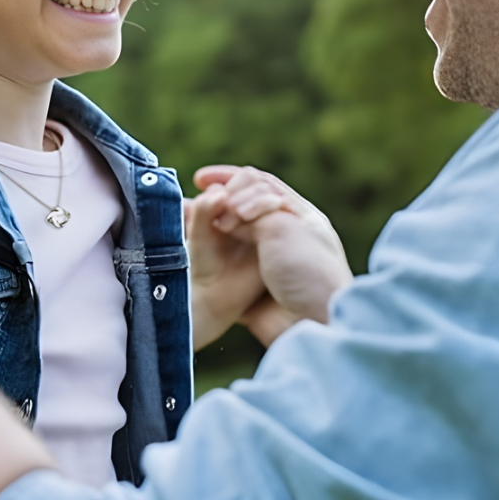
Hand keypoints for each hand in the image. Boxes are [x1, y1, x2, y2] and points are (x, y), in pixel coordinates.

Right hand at [194, 165, 353, 346]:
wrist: (315, 322)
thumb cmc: (307, 270)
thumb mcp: (282, 227)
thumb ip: (252, 209)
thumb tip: (226, 207)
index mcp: (298, 215)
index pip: (261, 184)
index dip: (231, 177)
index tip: (201, 177)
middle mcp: (283, 234)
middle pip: (244, 206)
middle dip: (219, 198)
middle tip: (197, 200)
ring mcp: (266, 261)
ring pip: (231, 234)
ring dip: (208, 222)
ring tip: (183, 216)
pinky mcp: (251, 288)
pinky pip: (225, 263)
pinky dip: (206, 250)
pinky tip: (186, 242)